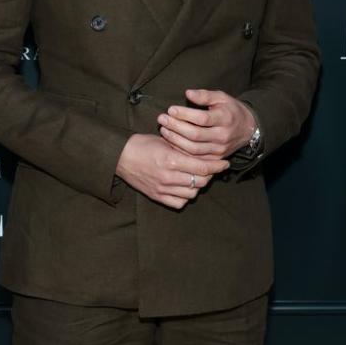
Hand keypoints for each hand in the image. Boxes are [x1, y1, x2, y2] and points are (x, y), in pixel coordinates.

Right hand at [115, 132, 229, 209]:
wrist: (120, 156)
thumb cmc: (143, 144)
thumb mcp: (166, 141)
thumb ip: (185, 149)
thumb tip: (206, 153)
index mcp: (172, 160)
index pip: (203, 167)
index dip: (217, 166)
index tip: (224, 163)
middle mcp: (168, 177)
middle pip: (200, 182)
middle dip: (209, 175)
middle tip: (211, 169)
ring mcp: (162, 189)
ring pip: (192, 194)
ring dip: (198, 186)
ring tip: (197, 177)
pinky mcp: (156, 196)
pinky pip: (179, 203)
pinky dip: (185, 197)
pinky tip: (184, 188)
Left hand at [157, 88, 256, 158]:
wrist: (247, 129)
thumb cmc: (230, 110)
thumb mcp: (221, 97)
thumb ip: (205, 95)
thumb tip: (188, 93)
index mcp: (225, 118)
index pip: (202, 119)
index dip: (185, 115)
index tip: (170, 109)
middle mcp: (223, 136)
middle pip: (195, 135)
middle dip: (176, 127)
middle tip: (162, 119)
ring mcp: (220, 150)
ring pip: (193, 149)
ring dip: (175, 140)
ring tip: (163, 130)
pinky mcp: (216, 159)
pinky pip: (195, 158)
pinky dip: (181, 151)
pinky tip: (171, 142)